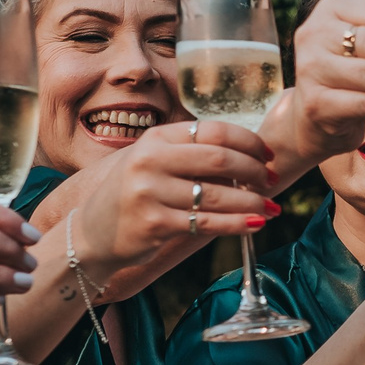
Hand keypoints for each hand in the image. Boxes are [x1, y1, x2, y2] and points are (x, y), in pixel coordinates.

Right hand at [67, 118, 275, 295]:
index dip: (248, 141)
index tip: (267, 154)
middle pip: (220, 159)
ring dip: (253, 202)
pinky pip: (208, 223)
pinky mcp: (155, 224)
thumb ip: (193, 156)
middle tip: (271, 180)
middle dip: (255, 170)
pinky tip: (255, 224)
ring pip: (218, 195)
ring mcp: (150, 192)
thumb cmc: (134, 195)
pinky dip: (238, 224)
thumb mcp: (155, 163)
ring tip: (271, 207)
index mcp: (156, 139)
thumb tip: (250, 160)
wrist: (92, 233)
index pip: (213, 130)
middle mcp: (150, 161)